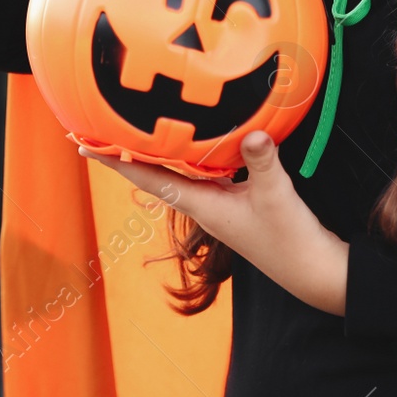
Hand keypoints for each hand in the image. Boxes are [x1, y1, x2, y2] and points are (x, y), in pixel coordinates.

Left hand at [82, 131, 348, 315]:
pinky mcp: (239, 202)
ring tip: (134, 125)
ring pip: (180, 171)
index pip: (149, 177)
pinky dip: (194, 154)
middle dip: (128, 150)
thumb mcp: (277, 197)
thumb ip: (264, 162)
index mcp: (202, 205)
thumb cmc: (292, 241)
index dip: (115, 160)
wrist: (314, 272)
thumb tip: (254, 133)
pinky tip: (197, 137)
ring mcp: (220, 204)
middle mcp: (204, 204)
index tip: (82, 144)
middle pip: (156, 172)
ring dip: (158, 150)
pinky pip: (206, 172)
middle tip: (98, 124)